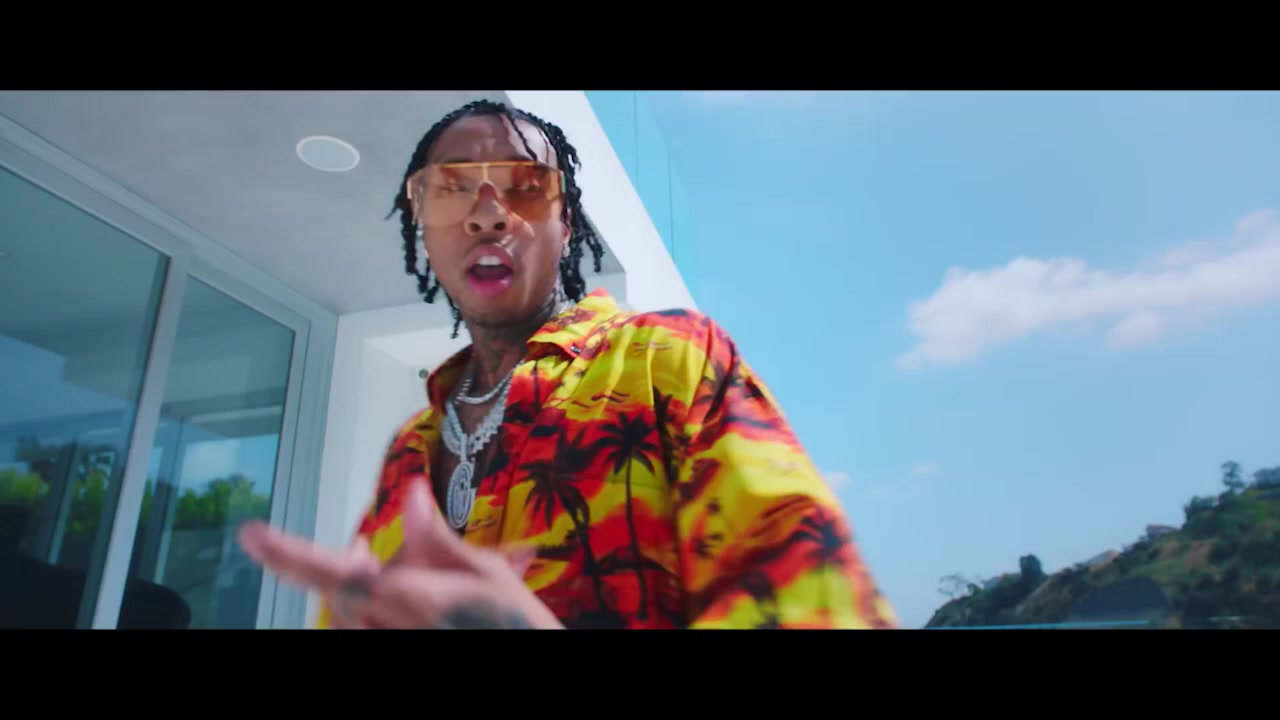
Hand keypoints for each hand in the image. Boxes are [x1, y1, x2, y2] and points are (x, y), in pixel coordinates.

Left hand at [237, 481, 560, 629]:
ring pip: (352, 613)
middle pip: (339, 593)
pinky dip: (373, 605)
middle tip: (345, 545)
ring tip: (373, 564)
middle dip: (334, 566)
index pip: (330, 573)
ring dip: (357, 587)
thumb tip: (410, 492)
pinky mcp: (396, 640)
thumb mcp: (484, 572)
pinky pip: (369, 625)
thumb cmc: (513, 623)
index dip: (286, 554)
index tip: (250, 534)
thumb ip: (435, 538)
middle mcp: (388, 625)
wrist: (530, 656)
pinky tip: (403, 593)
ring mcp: (391, 638)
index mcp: (406, 597)